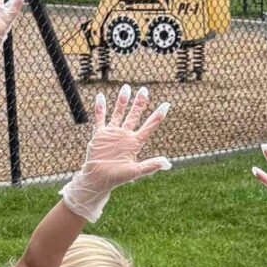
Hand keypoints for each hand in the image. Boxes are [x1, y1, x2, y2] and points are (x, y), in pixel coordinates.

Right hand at [60, 85, 173, 219]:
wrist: (98, 179)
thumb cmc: (117, 178)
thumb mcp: (136, 171)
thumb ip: (150, 165)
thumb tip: (168, 163)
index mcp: (135, 143)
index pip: (149, 126)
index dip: (157, 116)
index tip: (167, 104)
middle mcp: (125, 135)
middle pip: (134, 115)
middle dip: (139, 103)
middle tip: (145, 89)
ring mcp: (113, 133)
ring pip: (118, 113)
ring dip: (122, 101)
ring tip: (126, 87)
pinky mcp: (100, 134)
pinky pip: (100, 118)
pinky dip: (100, 108)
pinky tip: (101, 96)